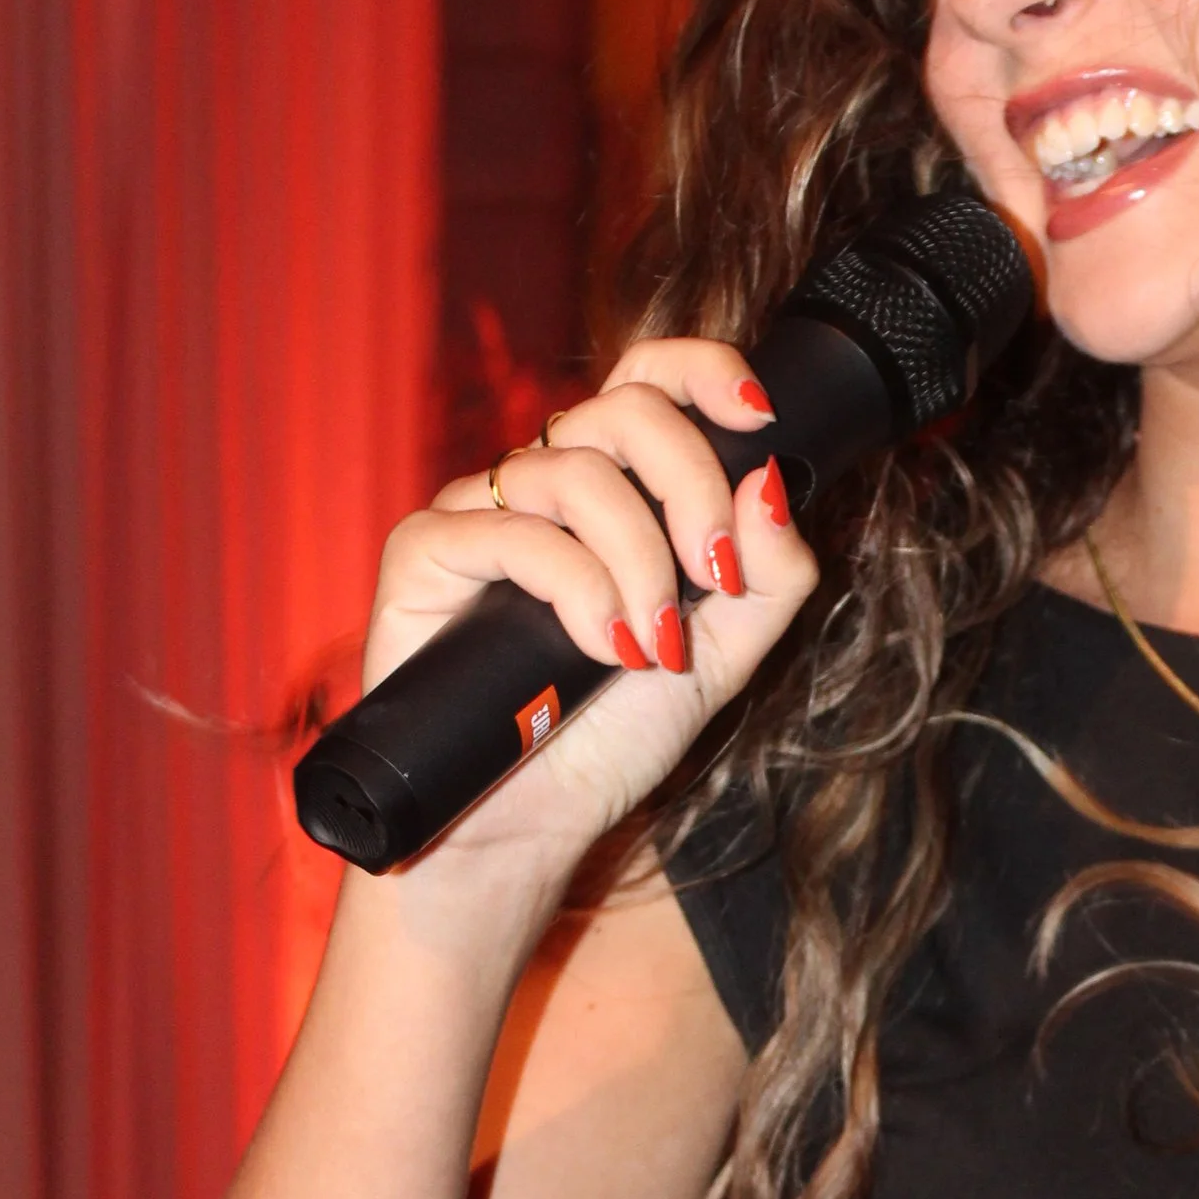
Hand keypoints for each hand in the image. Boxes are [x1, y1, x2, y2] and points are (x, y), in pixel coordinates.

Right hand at [358, 338, 815, 876]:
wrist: (524, 827)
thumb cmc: (608, 739)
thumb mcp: (724, 659)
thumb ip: (770, 576)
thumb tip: (773, 480)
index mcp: (612, 490)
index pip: (649, 379)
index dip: (704, 371)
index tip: (759, 415)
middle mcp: (542, 485)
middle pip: (625, 411)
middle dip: (691, 488)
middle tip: (716, 580)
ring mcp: (480, 512)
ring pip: (574, 469)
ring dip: (638, 560)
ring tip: (650, 646)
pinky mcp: (425, 551)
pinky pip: (510, 530)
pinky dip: (576, 588)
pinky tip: (600, 649)